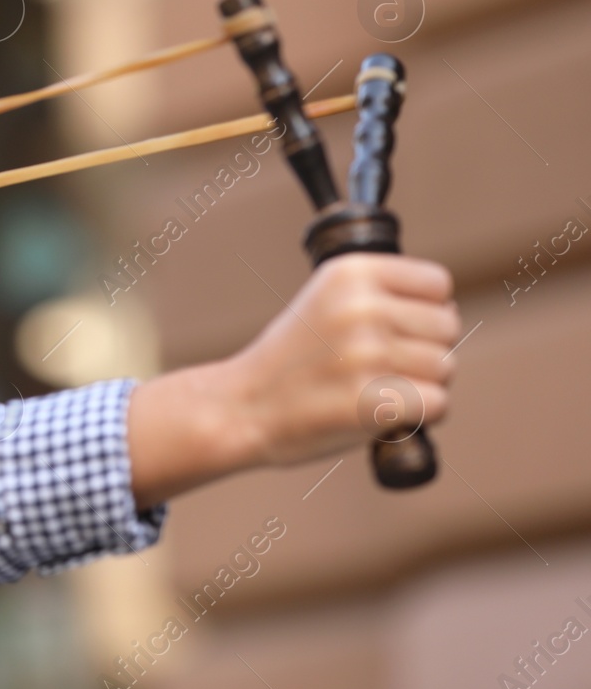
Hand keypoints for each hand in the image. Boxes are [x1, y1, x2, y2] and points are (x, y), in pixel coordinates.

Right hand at [128, 253, 459, 505]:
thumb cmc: (289, 360)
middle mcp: (362, 307)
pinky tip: (381, 412)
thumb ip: (379, 295)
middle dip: (423, 349)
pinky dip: (417, 415)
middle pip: (447, 327)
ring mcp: (369, 355)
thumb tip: (447, 311)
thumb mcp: (324, 301)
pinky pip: (439, 404)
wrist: (242, 407)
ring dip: (420, 384)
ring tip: (372, 387)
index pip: (437, 284)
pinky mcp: (375, 402)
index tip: (390, 329)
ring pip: (445, 368)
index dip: (422, 310)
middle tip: (375, 365)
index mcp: (350, 272)